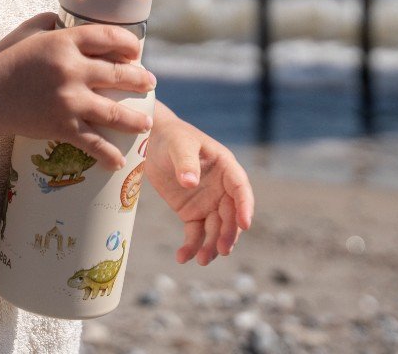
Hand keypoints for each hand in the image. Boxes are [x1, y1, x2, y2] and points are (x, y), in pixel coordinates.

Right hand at [0, 13, 156, 170]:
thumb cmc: (4, 60)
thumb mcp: (28, 32)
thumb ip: (49, 23)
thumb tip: (62, 20)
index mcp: (65, 41)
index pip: (108, 37)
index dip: (128, 43)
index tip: (136, 51)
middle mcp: (72, 69)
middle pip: (119, 74)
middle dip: (140, 80)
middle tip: (150, 84)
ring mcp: (69, 99)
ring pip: (114, 112)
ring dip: (135, 119)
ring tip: (146, 123)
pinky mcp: (61, 126)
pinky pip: (93, 142)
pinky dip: (108, 153)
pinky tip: (118, 161)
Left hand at [144, 102, 253, 265]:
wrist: (152, 142)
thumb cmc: (171, 137)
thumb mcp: (179, 145)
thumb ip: (185, 162)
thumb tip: (191, 183)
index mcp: (226, 168)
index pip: (240, 188)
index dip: (245, 206)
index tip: (245, 224)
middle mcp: (222, 188)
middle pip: (230, 215)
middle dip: (228, 233)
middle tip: (221, 249)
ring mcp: (208, 203)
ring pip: (215, 229)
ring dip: (211, 246)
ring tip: (202, 260)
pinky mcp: (192, 213)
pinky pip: (196, 234)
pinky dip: (192, 246)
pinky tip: (183, 257)